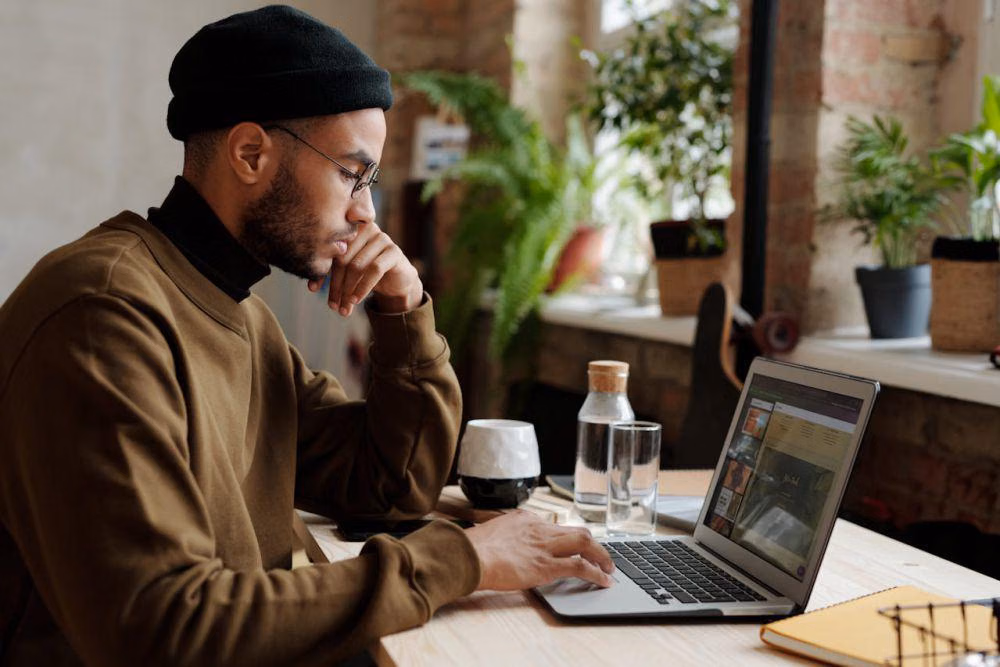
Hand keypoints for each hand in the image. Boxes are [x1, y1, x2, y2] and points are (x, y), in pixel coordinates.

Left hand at [308, 222, 422, 315]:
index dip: (321, 270)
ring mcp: (381, 238)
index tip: (312, 289)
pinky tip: (356, 300)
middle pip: (342, 258)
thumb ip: (330, 272)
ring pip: (357, 265)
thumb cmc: (367, 273)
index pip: (330, 250)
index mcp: (350, 228)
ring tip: (343, 308)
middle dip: (335, 285)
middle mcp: (365, 229)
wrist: (396, 281)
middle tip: (332, 305)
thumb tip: (311, 287)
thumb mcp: (346, 272)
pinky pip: (375, 269)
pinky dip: (363, 287)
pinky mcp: (394, 251)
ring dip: (348, 290)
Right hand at [463, 511, 614, 590]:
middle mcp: (538, 528)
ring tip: (609, 568)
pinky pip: (580, 567)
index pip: (554, 526)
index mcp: (524, 519)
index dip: (567, 539)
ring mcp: (544, 546)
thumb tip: (504, 547)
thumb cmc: (472, 549)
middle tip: (601, 556)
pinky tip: (603, 581)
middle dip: (593, 544)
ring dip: (601, 556)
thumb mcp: (490, 534)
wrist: (468, 556)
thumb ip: (504, 537)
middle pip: (577, 531)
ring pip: (585, 543)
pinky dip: (596, 574)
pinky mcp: (546, 566)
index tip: (572, 548)